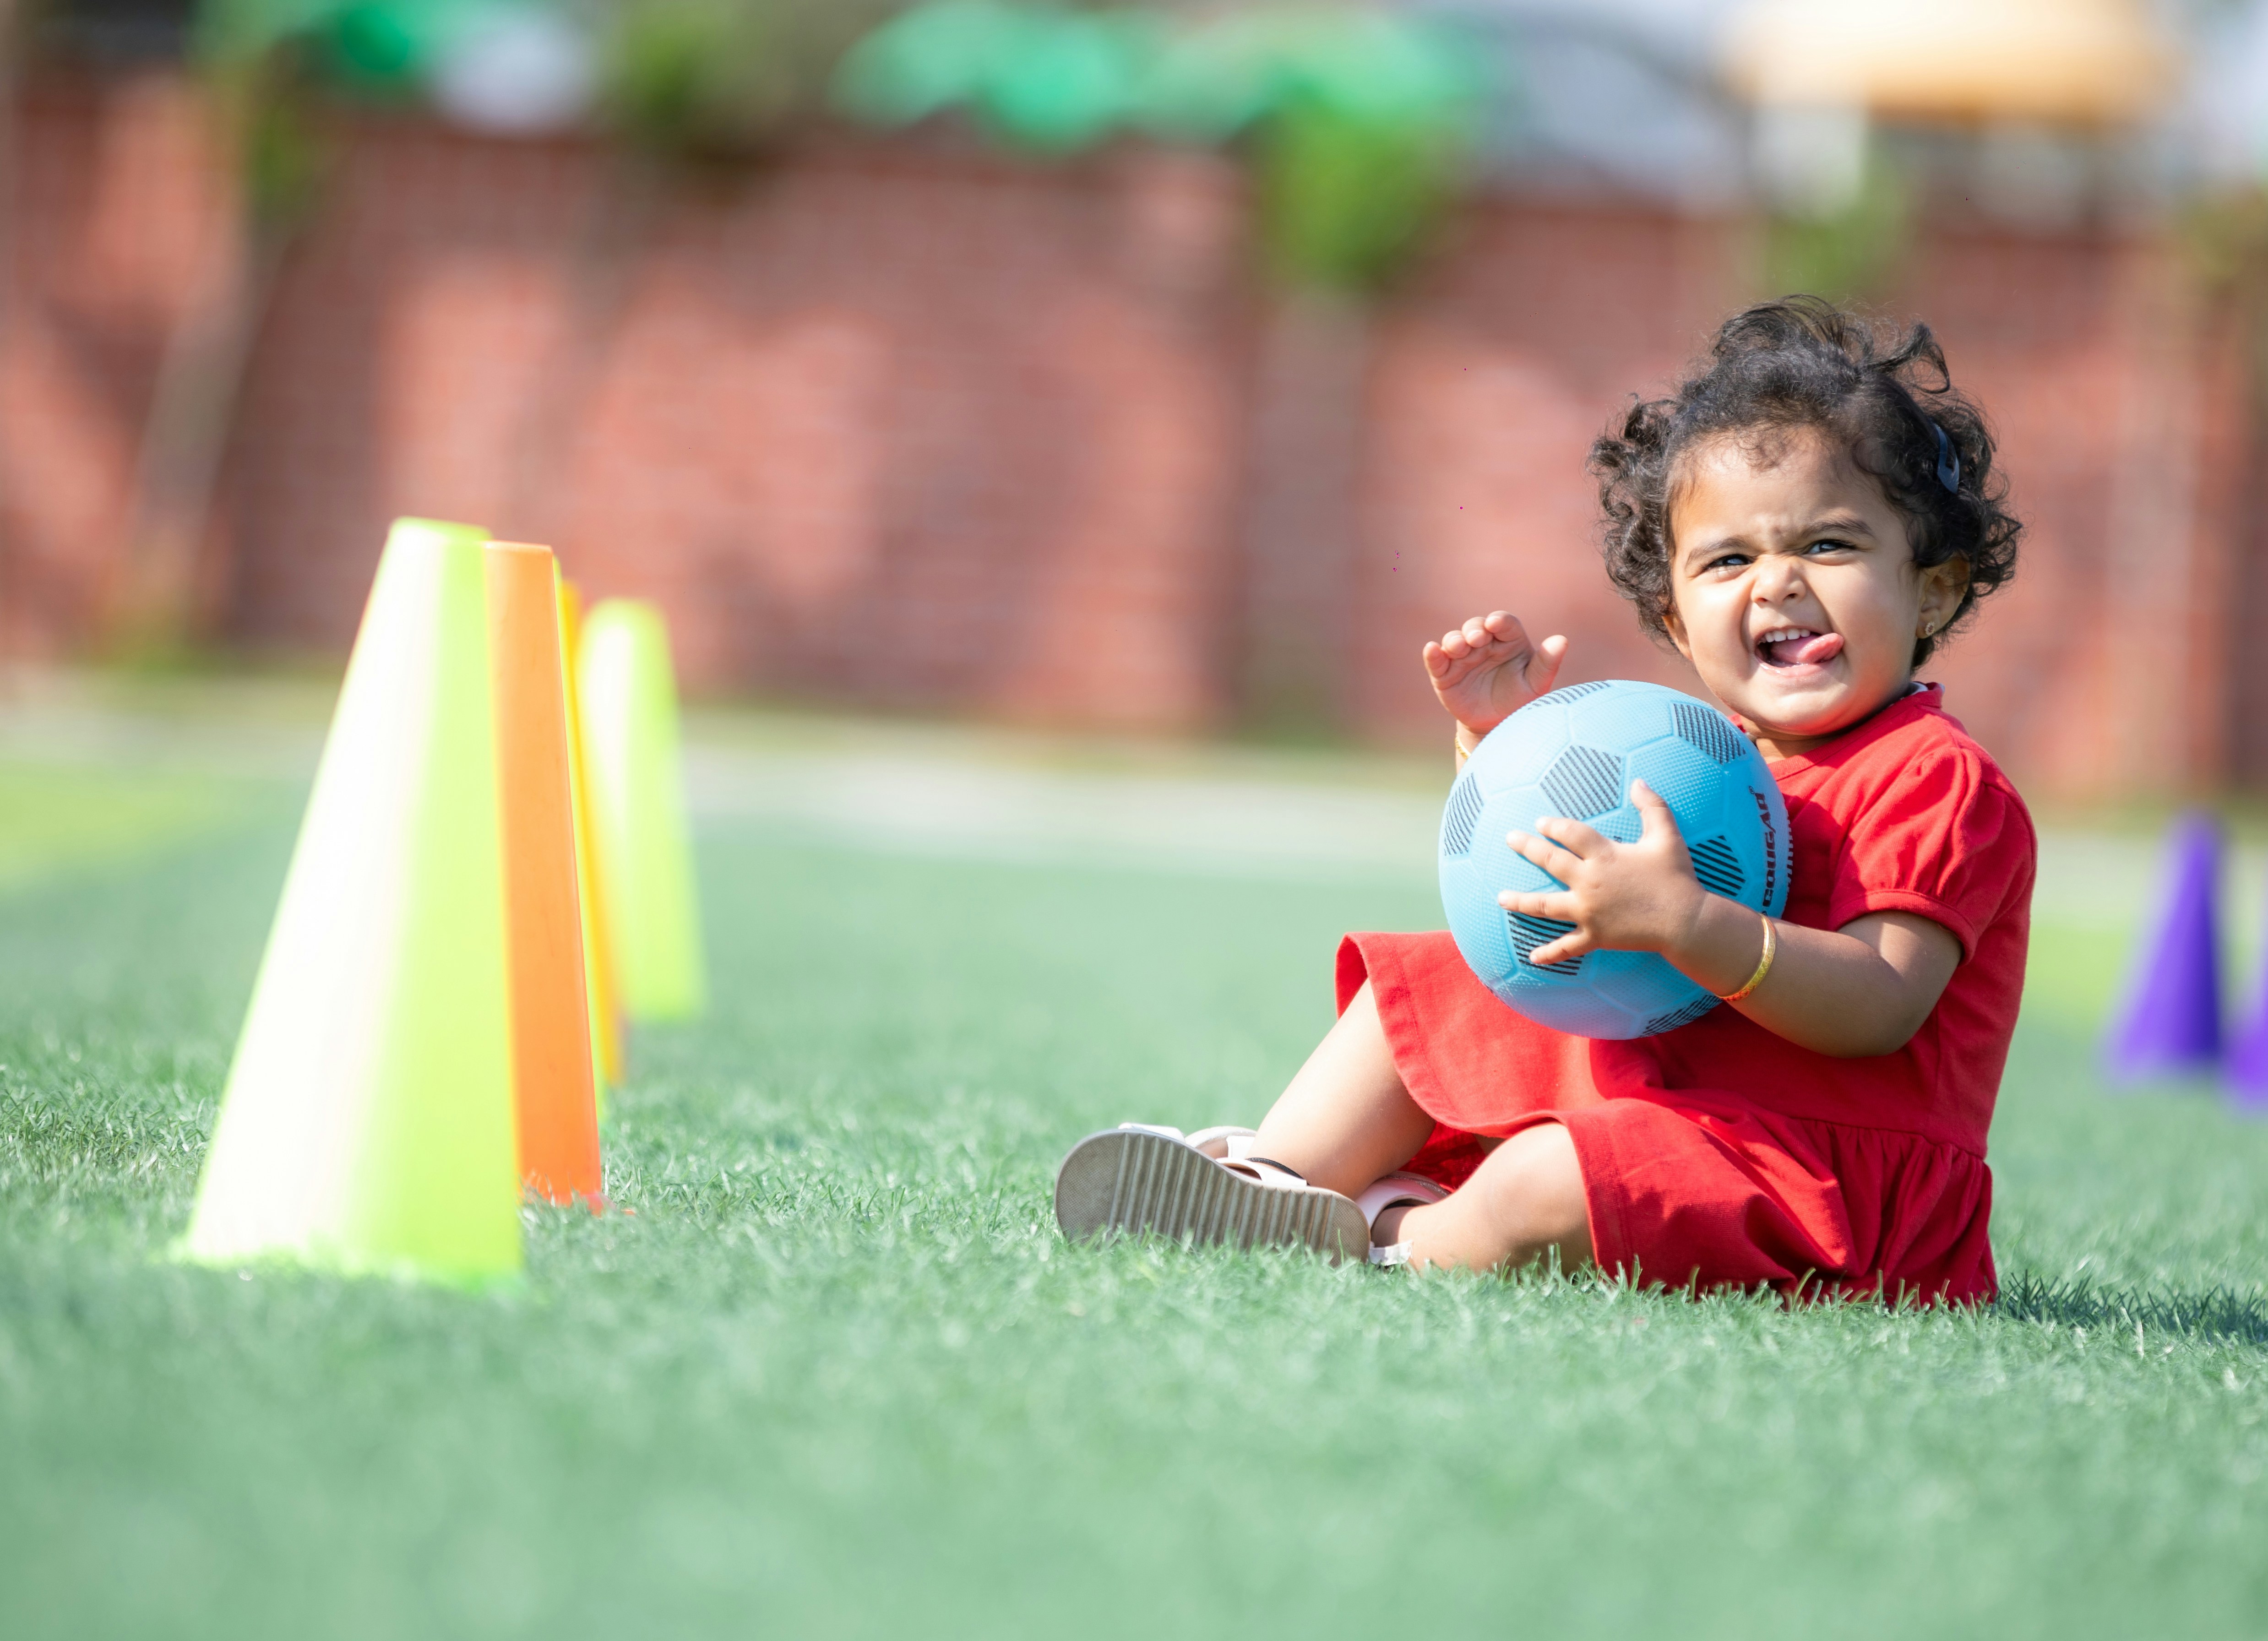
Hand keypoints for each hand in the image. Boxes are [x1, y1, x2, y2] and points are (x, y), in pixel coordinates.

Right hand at [1423, 612, 1567, 745]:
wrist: (1496, 727)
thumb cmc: (1520, 701)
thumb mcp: (1536, 684)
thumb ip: (1547, 662)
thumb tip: (1562, 640)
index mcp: (1509, 641)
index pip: (1504, 624)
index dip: (1499, 621)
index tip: (1496, 624)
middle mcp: (1484, 645)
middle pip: (1476, 627)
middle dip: (1474, 629)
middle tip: (1477, 638)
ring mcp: (1462, 658)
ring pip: (1454, 640)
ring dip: (1454, 640)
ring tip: (1458, 648)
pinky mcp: (1444, 674)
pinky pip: (1436, 660)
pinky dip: (1432, 654)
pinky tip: (1432, 649)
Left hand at [1496, 780, 1706, 967]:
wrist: (1685, 921)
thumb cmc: (1676, 877)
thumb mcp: (1667, 836)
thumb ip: (1652, 806)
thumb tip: (1638, 781)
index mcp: (1604, 855)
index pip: (1569, 834)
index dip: (1553, 826)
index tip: (1541, 823)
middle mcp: (1589, 882)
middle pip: (1549, 862)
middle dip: (1527, 848)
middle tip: (1510, 839)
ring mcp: (1588, 912)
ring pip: (1545, 905)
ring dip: (1521, 901)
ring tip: (1500, 898)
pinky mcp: (1595, 936)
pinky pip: (1567, 947)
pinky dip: (1550, 953)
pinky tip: (1532, 957)